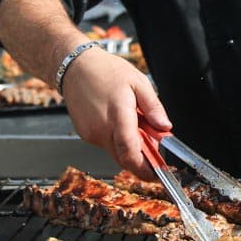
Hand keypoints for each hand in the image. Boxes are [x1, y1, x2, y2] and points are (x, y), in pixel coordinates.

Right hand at [61, 48, 170, 179]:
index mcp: (118, 116)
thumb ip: (153, 107)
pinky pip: (106, 144)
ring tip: (133, 121)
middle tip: (152, 144)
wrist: (75, 67)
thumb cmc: (105, 71)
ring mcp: (91, 134)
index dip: (146, 169)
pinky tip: (119, 121)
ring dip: (129, 146)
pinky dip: (117, 139)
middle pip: (124, 158)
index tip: (158, 173)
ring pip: (115, 152)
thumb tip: (165, 127)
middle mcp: (101, 129)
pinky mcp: (85, 134)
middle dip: (141, 158)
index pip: (131, 154)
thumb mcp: (139, 82)